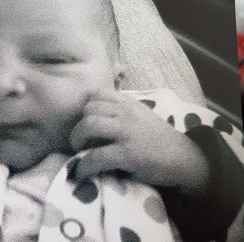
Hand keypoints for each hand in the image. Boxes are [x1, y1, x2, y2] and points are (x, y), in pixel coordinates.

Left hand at [69, 89, 209, 196]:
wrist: (186, 161)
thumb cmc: (160, 140)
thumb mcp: (142, 116)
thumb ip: (122, 110)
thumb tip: (94, 111)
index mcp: (129, 103)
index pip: (97, 92)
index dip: (86, 107)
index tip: (85, 122)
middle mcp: (127, 113)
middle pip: (88, 109)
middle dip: (78, 126)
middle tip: (80, 141)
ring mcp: (127, 132)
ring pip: (88, 126)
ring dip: (77, 141)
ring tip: (79, 152)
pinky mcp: (128, 154)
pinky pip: (95, 156)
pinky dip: (84, 166)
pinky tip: (83, 172)